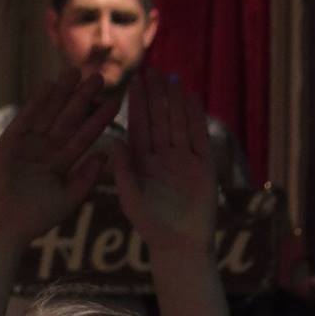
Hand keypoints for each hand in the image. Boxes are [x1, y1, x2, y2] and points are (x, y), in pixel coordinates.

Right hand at [0, 68, 122, 246]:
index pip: (84, 136)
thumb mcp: (68, 198)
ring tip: (76, 71)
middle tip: (99, 77)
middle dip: (82, 99)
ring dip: (61, 93)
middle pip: (68, 119)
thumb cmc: (35, 219)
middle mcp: (45, 149)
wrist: (4, 227)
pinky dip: (36, 102)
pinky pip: (26, 118)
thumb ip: (86, 178)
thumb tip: (105, 155)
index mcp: (60, 163)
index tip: (115, 101)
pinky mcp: (9, 142)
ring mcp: (27, 144)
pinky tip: (49, 85)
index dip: (99, 119)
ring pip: (48, 114)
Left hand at [111, 71, 216, 257]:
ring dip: (175, 101)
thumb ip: (122, 171)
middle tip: (151, 70)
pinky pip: (199, 135)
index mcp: (142, 163)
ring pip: (178, 123)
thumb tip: (111, 142)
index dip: (137, 105)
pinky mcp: (203, 165)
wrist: (181, 246)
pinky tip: (191, 97)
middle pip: (159, 120)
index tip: (133, 82)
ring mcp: (183, 159)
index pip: (139, 127)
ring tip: (171, 77)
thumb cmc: (151, 227)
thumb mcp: (130, 198)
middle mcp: (162, 157)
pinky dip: (196, 117)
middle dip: (155, 96)